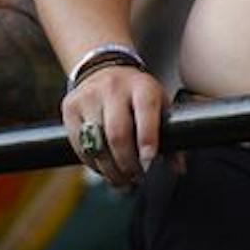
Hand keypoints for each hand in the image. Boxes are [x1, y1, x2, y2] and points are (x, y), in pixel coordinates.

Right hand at [62, 64, 166, 188]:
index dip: (147, 137)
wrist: (103, 69)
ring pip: (96, 143)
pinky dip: (93, 164)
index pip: (145, 110)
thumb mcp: (158, 104)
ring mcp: (89, 97)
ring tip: (121, 180)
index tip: (149, 159)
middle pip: (117, 133)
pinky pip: (80, 145)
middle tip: (135, 177)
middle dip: (127, 163)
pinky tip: (103, 169)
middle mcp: (113, 88)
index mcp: (142, 86)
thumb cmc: (136, 94)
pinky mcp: (70, 108)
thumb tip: (178, 169)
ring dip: (110, 170)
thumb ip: (170, 136)